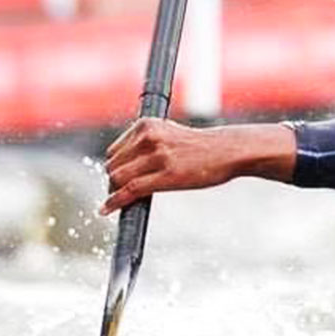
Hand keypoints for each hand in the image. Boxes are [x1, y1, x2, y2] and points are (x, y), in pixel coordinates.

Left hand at [100, 118, 295, 214]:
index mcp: (146, 125)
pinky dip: (115, 202)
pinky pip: (130, 190)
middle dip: (114, 181)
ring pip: (118, 178)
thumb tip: (123, 166)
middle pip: (113, 165)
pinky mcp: (166, 174)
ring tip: (120, 201)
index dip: (114, 168)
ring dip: (115, 192)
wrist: (227, 151)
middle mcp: (149, 137)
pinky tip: (107, 210)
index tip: (117, 181)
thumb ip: (145, 144)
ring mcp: (158, 155)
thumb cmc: (199, 147)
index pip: (114, 151)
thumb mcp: (168, 134)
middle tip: (120, 193)